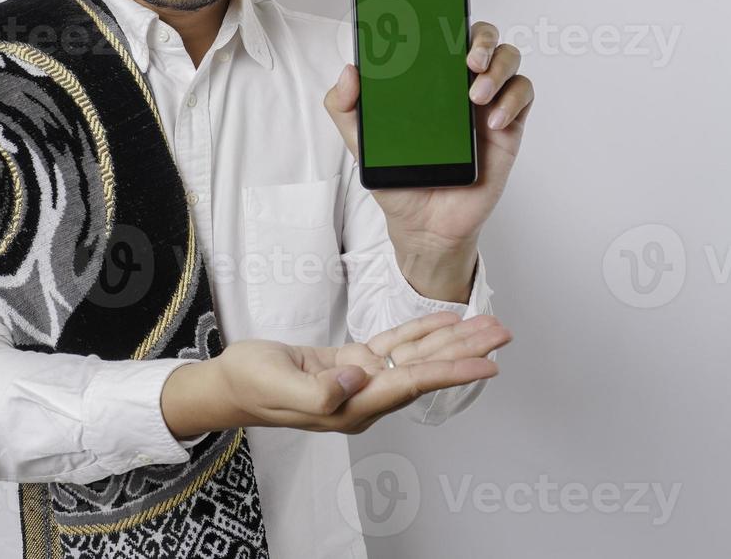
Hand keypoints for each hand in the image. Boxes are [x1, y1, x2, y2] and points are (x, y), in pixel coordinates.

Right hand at [161, 312, 511, 438]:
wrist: (228, 384)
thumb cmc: (249, 385)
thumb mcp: (280, 385)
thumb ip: (319, 391)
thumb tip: (358, 378)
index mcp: (352, 406)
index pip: (412, 384)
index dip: (451, 372)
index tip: (487, 363)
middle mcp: (364, 396)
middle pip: (425, 370)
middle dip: (465, 352)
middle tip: (501, 335)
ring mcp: (358, 380)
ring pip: (414, 357)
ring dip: (450, 340)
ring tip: (485, 326)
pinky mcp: (349, 364)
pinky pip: (392, 346)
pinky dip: (418, 333)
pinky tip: (442, 324)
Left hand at [323, 21, 533, 257]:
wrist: (425, 224)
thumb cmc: (399, 177)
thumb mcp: (361, 141)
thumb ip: (344, 107)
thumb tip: (350, 71)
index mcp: (428, 78)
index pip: (442, 32)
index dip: (446, 14)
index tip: (440, 14)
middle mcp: (460, 83)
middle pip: (484, 36)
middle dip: (481, 37)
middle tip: (467, 60)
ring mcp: (487, 102)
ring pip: (509, 58)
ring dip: (497, 67)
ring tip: (475, 95)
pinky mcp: (509, 125)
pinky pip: (523, 94)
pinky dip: (512, 100)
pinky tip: (492, 121)